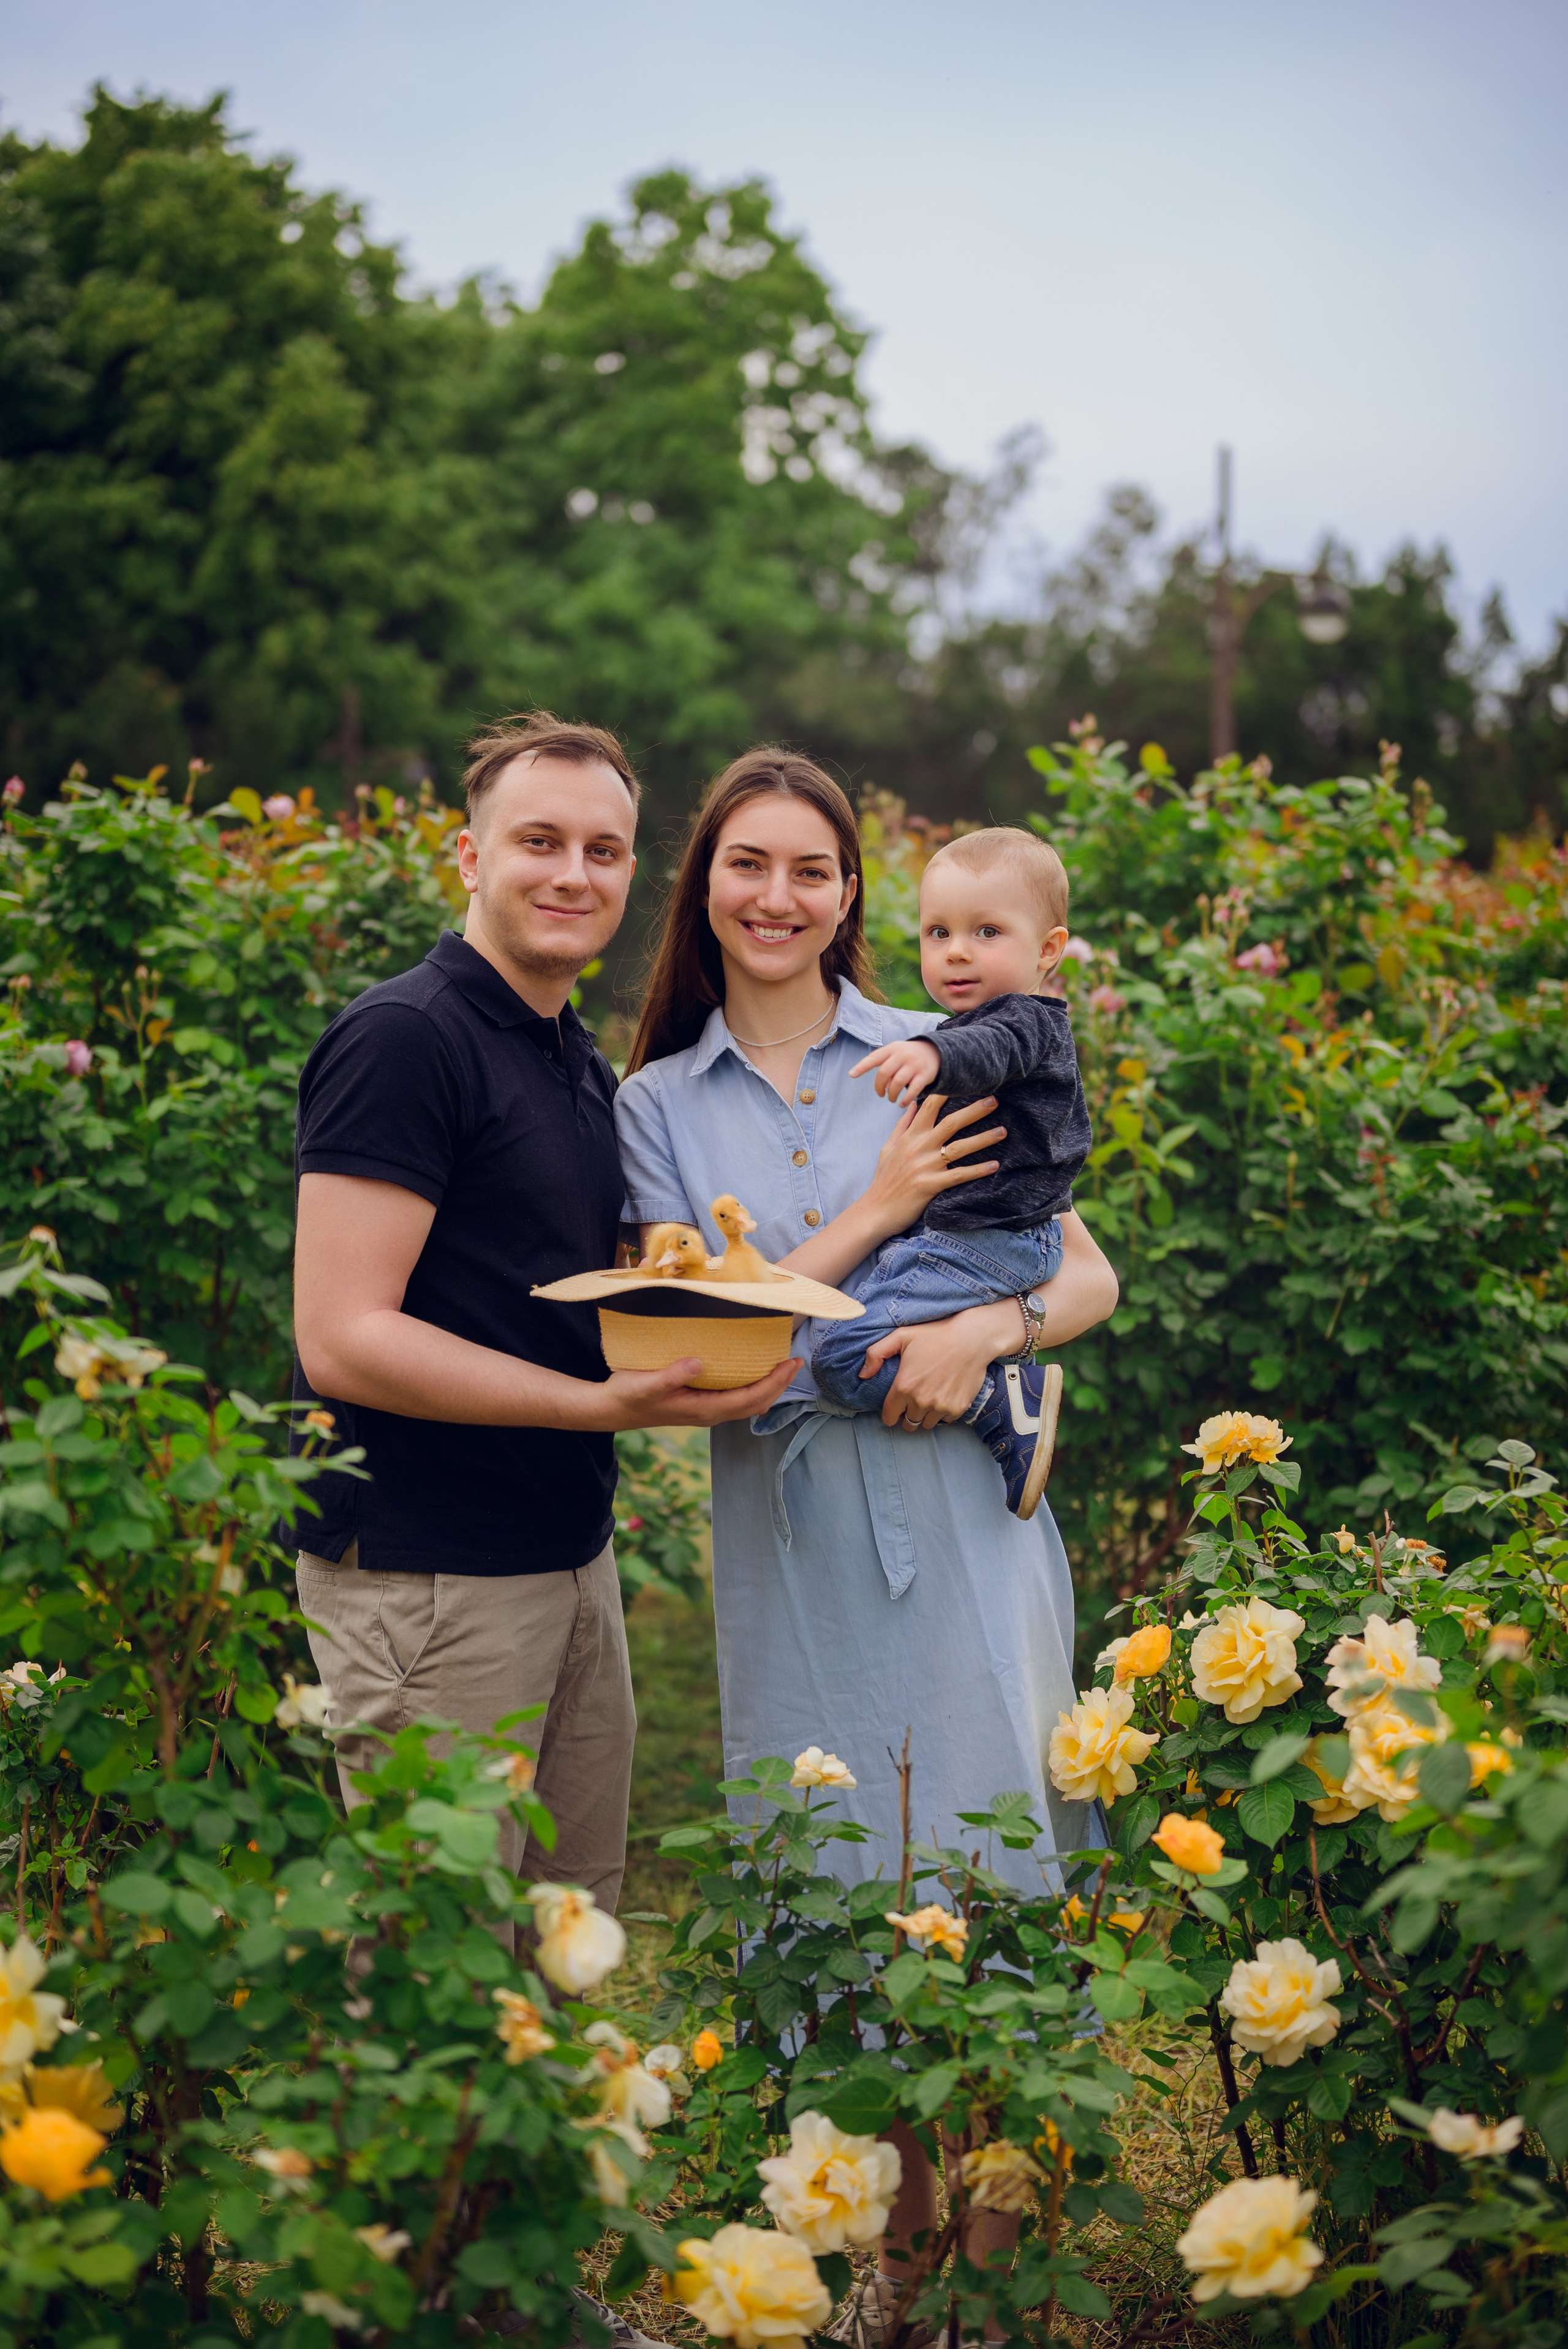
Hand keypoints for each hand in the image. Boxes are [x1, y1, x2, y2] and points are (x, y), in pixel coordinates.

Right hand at [590, 1354, 800, 1430]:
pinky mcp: (699, 1404)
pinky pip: (735, 1399)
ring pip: (747, 1403)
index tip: (790, 1363)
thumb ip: (672, 1374)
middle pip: (756, 1403)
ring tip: (781, 1367)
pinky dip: (752, 1387)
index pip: (750, 1398)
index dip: (774, 1382)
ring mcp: (705, 1411)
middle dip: (778, 1385)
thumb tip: (698, 1362)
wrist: (610, 1410)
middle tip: (795, 1361)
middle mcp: (709, 1413)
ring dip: (768, 1387)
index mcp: (703, 1409)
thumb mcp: (645, 1383)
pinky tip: (752, 1373)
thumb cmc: (627, 1395)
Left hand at [850, 1037, 941, 1104]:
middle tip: (881, 1094)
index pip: (874, 1057)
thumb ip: (885, 1067)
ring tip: (891, 1098)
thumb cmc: (907, 1056)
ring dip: (892, 1094)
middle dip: (879, 1087)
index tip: (852, 1075)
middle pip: (885, 1072)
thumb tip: (880, 1086)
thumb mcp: (895, 1054)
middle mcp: (902, 1055)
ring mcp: (914, 1064)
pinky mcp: (925, 1075)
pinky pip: (914, 1089)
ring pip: (898, 1082)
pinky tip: (901, 1104)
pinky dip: (906, 1099)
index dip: (862, 1066)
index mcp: (892, 1049)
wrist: (935, 1051)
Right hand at [859, 1093, 1006, 1235]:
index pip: (929, 1107)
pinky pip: (959, 1175)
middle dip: (974, 1111)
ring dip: (983, 1139)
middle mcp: (918, 1148)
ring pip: (959, 1148)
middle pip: (950, 1123)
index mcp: (909, 1137)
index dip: (947, 1092)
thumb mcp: (888, 1148)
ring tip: (1003, 1131)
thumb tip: (913, 1104)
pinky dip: (977, 1170)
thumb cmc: (884, 1179)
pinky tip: (994, 1165)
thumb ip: (902, 1126)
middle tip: (994, 1101)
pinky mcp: (930, 1186)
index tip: (966, 1082)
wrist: (876, 1211)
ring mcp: (925, 1166)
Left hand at [862, 1298, 1026, 1429]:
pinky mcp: (958, 1409)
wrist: (972, 1338)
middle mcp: (921, 1401)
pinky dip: (942, 1413)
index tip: (894, 1407)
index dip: (890, 1414)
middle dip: (906, 1415)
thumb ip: (876, 1354)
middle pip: (907, 1424)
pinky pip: (944, 1421)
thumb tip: (862, 1374)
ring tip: (928, 1399)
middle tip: (912, 1402)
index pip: (889, 1417)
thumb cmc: (935, 1335)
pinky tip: (943, 1397)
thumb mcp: (901, 1336)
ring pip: (925, 1425)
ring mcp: (940, 1407)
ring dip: (924, 1416)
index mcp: (904, 1386)